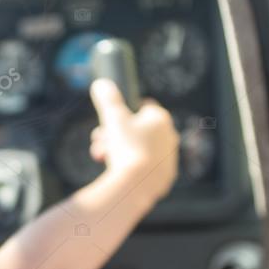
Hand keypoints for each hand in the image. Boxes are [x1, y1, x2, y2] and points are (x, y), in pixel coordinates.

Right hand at [88, 78, 179, 202]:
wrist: (136, 184)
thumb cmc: (127, 147)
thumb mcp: (113, 116)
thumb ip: (108, 98)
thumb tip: (102, 84)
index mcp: (160, 118)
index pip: (144, 106)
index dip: (125, 111)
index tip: (111, 119)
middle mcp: (169, 136)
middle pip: (138, 130)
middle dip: (114, 134)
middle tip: (98, 141)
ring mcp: (168, 159)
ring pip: (139, 149)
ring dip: (118, 150)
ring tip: (101, 156)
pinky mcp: (164, 177)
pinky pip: (144, 168)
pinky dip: (129, 167)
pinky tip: (116, 171)